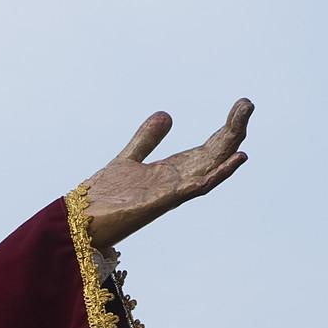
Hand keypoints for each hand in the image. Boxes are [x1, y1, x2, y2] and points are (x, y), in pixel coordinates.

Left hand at [81, 98, 252, 251]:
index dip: (225, 128)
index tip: (242, 106)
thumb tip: (167, 115)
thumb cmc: (102, 199)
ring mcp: (171, 193)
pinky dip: (217, 174)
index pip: (207, 149)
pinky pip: (195, 187)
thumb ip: (147, 139)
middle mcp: (176, 183)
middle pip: (213, 155)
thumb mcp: (128, 159)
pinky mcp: (162, 202)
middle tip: (248, 103)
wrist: (79, 224)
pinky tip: (236, 158)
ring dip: (229, 148)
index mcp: (170, 173)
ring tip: (245, 125)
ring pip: (209, 169)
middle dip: (232, 131)